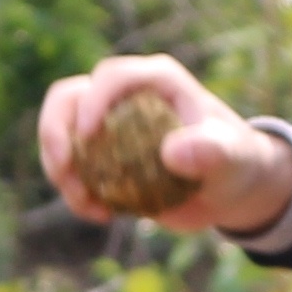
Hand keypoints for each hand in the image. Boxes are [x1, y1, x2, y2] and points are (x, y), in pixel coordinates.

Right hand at [34, 53, 291, 234]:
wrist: (230, 187)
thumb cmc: (236, 161)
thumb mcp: (232, 157)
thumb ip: (211, 150)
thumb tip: (172, 152)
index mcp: (156, 80)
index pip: (111, 76)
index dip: (92, 101)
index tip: (88, 136)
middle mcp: (125, 95)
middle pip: (68, 97)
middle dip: (55, 132)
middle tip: (65, 170)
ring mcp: (108, 123)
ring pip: (60, 132)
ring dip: (58, 167)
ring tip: (85, 203)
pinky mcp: (101, 155)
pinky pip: (71, 167)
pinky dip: (74, 191)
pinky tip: (100, 215)